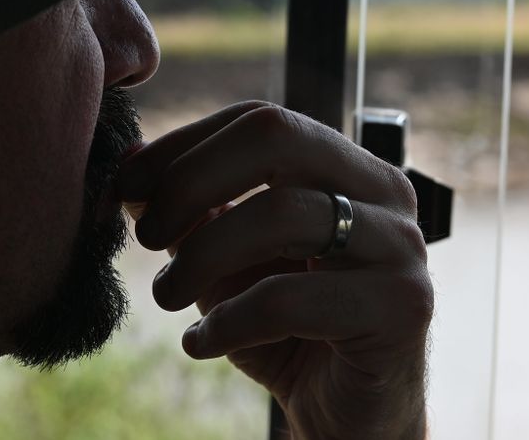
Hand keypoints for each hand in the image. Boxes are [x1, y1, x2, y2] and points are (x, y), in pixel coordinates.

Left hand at [116, 101, 432, 439]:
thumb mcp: (226, 262)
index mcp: (347, 166)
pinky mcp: (402, 306)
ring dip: (201, 256)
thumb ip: (190, 210)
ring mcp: (401, 245)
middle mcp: (383, 192)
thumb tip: (130, 161)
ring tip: (167, 296)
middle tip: (147, 235)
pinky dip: (227, 320)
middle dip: (191, 180)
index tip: (126, 184)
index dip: (184, 143)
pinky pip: (289, 298)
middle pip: (276, 135)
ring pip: (283, 214)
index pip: (260, 119)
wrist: (347, 413)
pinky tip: (202, 344)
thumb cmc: (287, 328)